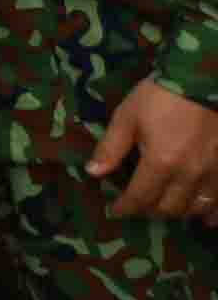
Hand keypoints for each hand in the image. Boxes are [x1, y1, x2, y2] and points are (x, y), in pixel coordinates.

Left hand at [87, 78, 217, 218]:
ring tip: (167, 206)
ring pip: (196, 208)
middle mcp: (189, 175)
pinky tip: (207, 218)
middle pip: (169, 208)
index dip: (126, 207)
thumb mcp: (127, 116)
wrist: (202, 81)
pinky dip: (213, 213)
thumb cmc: (160, 97)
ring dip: (179, 211)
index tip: (116, 210)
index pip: (140, 197)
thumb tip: (93, 173)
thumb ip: (111, 148)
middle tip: (140, 205)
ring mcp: (213, 174)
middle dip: (150, 210)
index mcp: (161, 163)